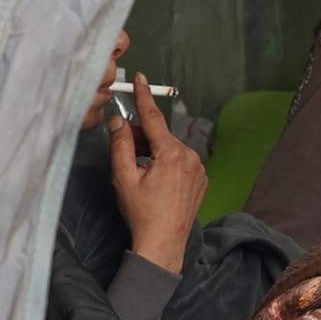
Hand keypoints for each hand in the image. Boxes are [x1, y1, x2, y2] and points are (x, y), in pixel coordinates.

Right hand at [108, 73, 205, 273]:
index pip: (154, 118)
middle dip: (140, 136)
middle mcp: (191, 156)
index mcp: (171, 153)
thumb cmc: (141, 211)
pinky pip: (181, 162)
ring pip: (170, 149)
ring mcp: (199, 168)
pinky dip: (165, 163)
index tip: (140, 78)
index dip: (144, 96)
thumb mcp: (124, 177)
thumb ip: (120, 145)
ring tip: (137, 169)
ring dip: (153, 151)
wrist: (163, 242)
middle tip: (121, 144)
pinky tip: (154, 179)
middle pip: (160, 136)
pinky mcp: (202, 179)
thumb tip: (118, 121)